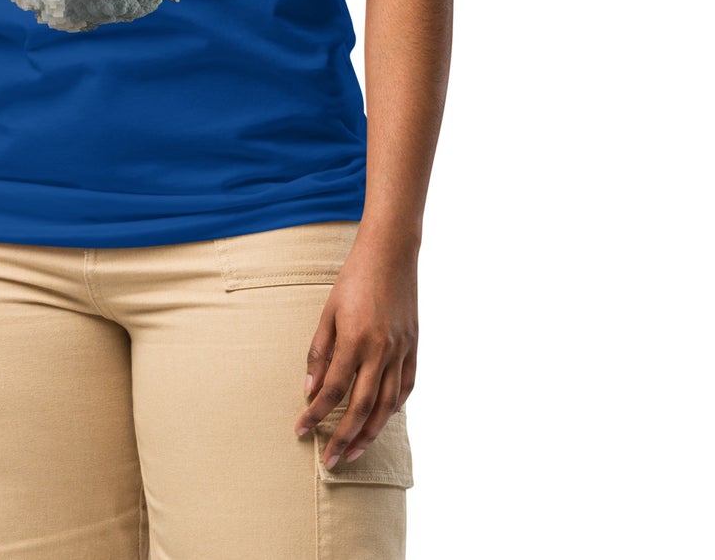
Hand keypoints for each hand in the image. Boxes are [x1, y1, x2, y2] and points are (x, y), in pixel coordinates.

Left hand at [292, 231, 417, 469]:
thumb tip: (309, 390)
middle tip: (329, 461)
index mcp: (355, 340)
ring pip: (387, 405)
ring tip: (354, 451)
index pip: (332, 390)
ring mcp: (401, 351)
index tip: (300, 430)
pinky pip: (406, 387)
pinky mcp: (414, 347)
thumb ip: (319, 352)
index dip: (315, 415)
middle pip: (361, 408)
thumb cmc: (353, 279)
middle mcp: (381, 351)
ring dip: (370, 433)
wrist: (391, 253)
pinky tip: (381, 419)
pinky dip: (393, 408)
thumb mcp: (328, 311)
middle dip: (342, 438)